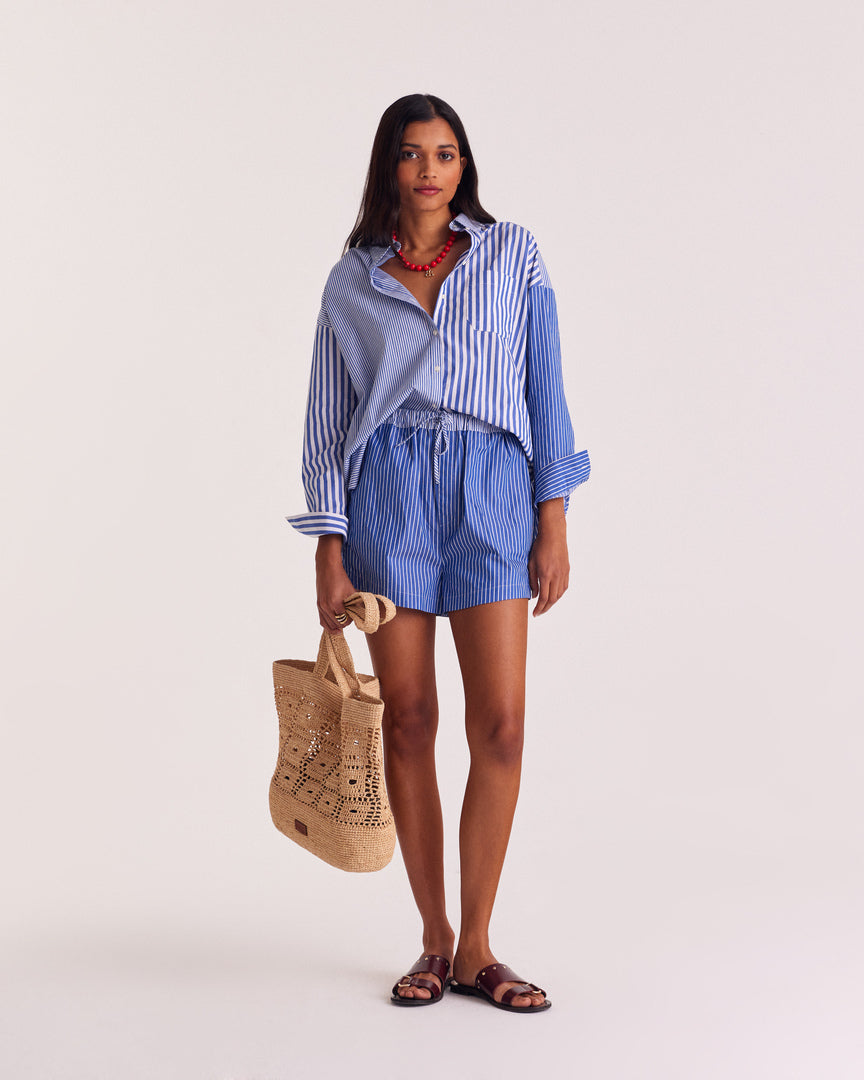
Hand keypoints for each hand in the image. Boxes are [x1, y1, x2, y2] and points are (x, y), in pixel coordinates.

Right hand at [315, 535, 355, 633]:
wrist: (327, 568)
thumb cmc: (340, 578)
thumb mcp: (351, 590)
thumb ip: (357, 602)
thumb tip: (364, 611)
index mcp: (335, 603)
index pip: (344, 621)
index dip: (350, 620)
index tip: (354, 615)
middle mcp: (326, 606)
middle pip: (336, 624)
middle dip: (344, 623)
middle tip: (350, 618)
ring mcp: (321, 606)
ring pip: (328, 625)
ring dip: (336, 626)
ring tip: (343, 625)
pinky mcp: (318, 605)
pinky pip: (322, 621)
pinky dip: (328, 625)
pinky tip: (334, 627)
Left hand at [528, 499, 568, 616]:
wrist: (553, 534)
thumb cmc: (539, 547)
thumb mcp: (531, 563)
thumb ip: (532, 580)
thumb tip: (534, 595)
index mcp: (546, 575)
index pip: (544, 598)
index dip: (539, 608)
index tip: (534, 614)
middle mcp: (556, 576)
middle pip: (552, 599)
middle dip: (545, 608)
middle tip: (538, 613)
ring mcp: (563, 573)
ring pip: (559, 594)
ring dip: (552, 602)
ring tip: (545, 606)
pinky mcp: (567, 570)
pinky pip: (564, 587)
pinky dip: (559, 594)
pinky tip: (553, 596)